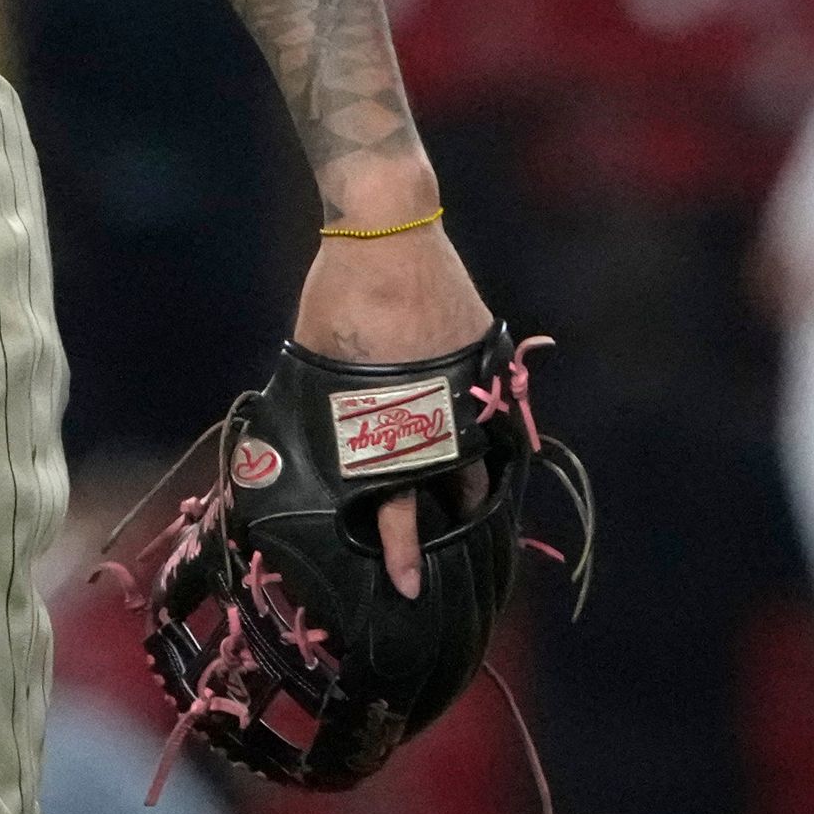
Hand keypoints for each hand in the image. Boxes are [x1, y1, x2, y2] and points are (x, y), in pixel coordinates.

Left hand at [292, 220, 492, 600]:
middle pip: (457, 492)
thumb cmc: (338, 297)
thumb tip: (317, 450)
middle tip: (446, 548)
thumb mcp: (318, 366)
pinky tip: (483, 446)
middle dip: (451, 523)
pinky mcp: (490, 356)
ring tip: (466, 507)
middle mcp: (442, 414)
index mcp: (390, 422)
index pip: (397, 507)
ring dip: (474, 482)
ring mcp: (473, 386)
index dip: (403, 551)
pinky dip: (489, 433)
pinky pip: (497, 413)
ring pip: (485, 457)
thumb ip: (326, 411)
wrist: (386, 228)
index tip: (409, 585)